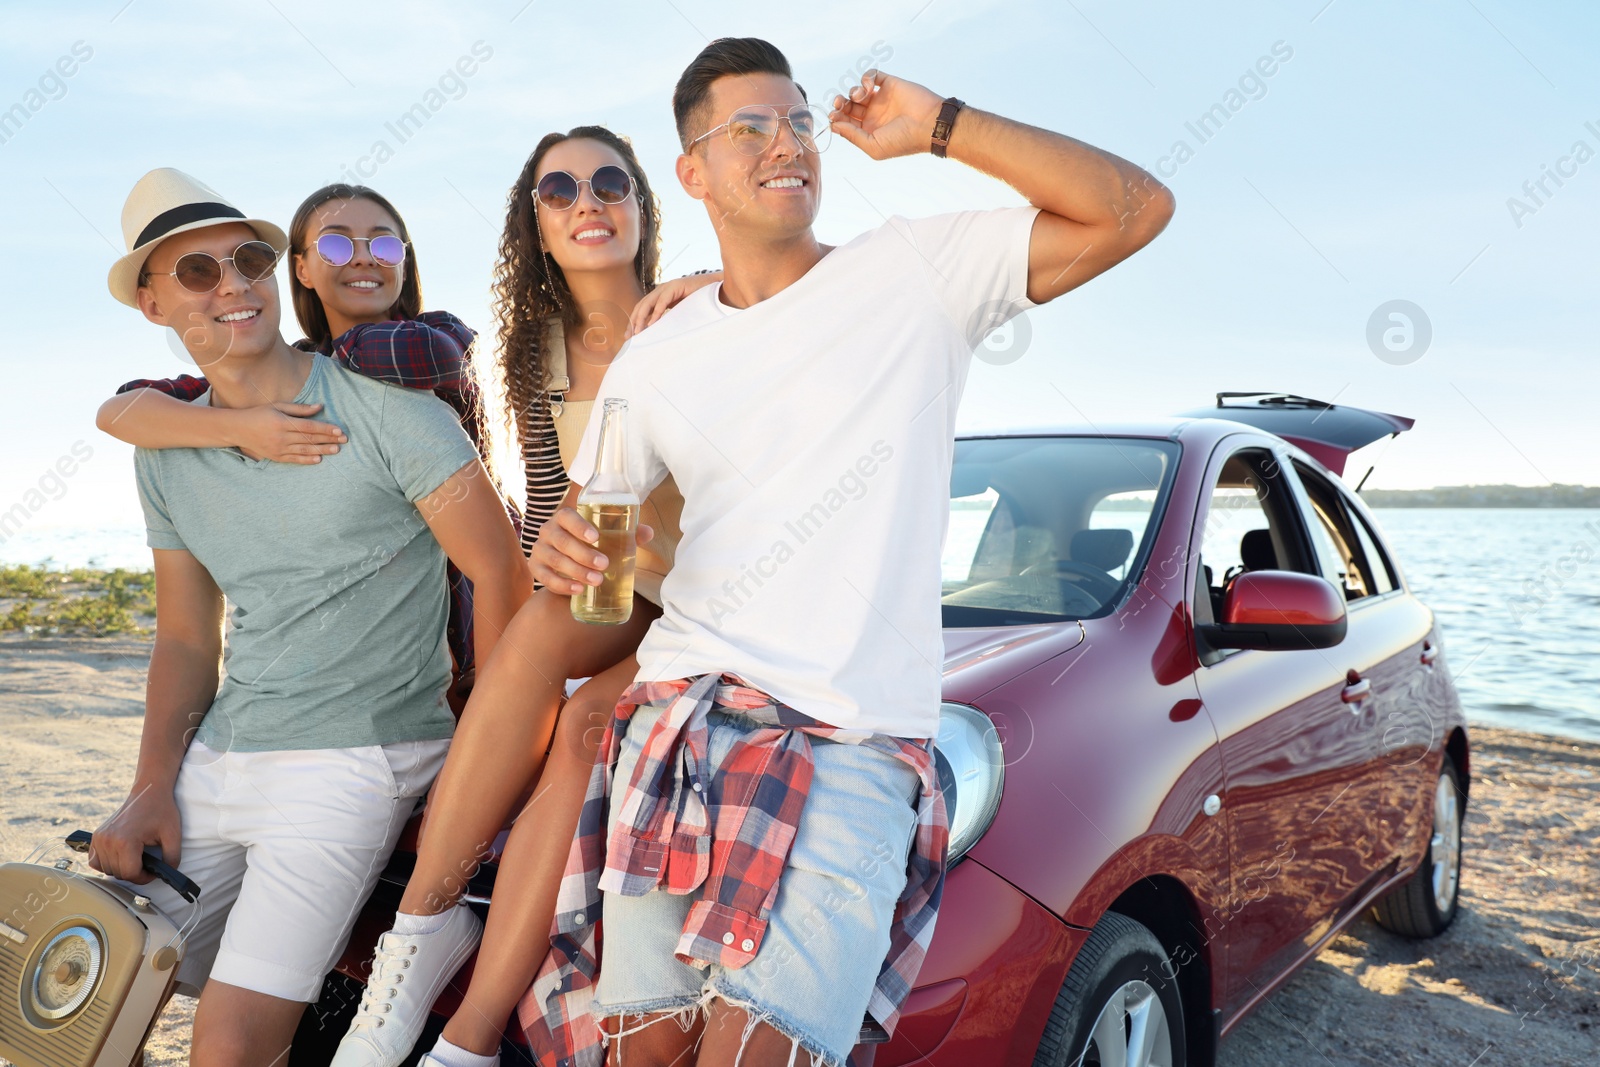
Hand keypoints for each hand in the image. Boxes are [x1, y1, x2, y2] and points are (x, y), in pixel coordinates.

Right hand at [87, 785, 181, 883]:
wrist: (149, 791)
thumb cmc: (161, 811)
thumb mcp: (173, 835)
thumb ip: (172, 858)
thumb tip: (167, 874)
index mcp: (125, 841)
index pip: (130, 874)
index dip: (144, 877)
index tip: (153, 870)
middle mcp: (108, 840)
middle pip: (118, 873)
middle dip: (135, 873)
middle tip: (147, 864)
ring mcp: (99, 838)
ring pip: (106, 869)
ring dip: (122, 869)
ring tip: (136, 858)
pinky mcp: (95, 836)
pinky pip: (95, 861)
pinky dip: (107, 863)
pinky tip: (121, 857)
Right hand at [233, 403, 346, 463]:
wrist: (238, 429)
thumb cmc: (259, 414)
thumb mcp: (277, 406)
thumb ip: (299, 409)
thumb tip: (320, 407)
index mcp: (282, 422)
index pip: (309, 427)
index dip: (325, 429)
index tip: (339, 430)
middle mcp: (281, 436)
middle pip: (309, 439)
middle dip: (328, 440)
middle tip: (344, 441)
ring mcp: (278, 448)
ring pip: (304, 450)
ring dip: (322, 450)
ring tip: (336, 450)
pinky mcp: (276, 457)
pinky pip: (294, 459)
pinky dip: (307, 459)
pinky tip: (318, 459)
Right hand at [527, 505, 654, 593]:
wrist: (569, 558)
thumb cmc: (593, 543)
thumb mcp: (609, 536)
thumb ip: (628, 533)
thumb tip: (648, 533)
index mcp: (564, 517)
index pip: (567, 516)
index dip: (580, 526)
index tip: (596, 537)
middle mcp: (548, 530)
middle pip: (562, 541)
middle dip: (583, 554)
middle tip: (604, 564)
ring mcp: (540, 550)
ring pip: (555, 560)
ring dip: (576, 571)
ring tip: (596, 580)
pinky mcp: (536, 568)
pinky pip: (545, 578)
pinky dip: (562, 585)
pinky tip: (578, 590)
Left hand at [627, 272, 722, 337]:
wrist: (716, 286)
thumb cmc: (701, 300)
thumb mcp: (681, 311)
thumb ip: (671, 318)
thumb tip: (662, 334)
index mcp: (661, 296)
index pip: (642, 308)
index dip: (635, 321)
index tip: (629, 336)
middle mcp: (661, 290)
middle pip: (641, 306)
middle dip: (634, 322)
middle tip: (630, 337)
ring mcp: (667, 287)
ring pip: (648, 303)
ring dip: (641, 319)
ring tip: (638, 332)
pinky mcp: (675, 287)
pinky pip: (662, 301)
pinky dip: (656, 313)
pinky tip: (652, 324)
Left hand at [829, 69, 945, 160]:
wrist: (929, 124)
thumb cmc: (903, 140)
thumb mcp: (873, 146)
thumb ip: (852, 135)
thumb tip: (833, 125)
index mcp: (869, 130)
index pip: (846, 121)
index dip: (837, 117)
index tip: (833, 115)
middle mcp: (873, 114)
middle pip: (848, 105)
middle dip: (840, 102)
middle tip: (839, 103)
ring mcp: (881, 98)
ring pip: (857, 90)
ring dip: (853, 91)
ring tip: (860, 96)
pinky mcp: (890, 84)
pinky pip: (872, 75)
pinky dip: (866, 78)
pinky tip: (870, 87)